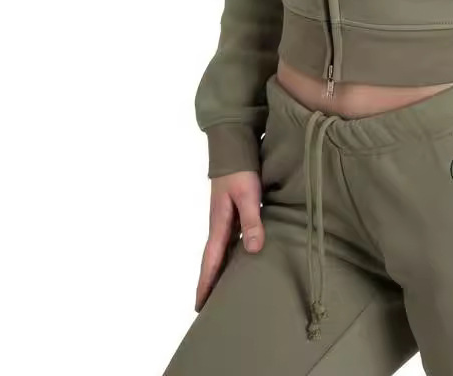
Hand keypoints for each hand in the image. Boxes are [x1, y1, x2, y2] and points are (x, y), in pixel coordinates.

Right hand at [195, 170, 263, 312]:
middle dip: (207, 281)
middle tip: (205, 306)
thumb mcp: (248, 195)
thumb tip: (254, 250)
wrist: (232, 147)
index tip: (199, 305)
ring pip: (219, 250)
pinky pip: (227, 239)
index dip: (206, 283)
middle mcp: (218, 224)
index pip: (211, 260)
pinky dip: (227, 253)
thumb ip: (251, 220)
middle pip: (211, 259)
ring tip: (220, 288)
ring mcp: (223, 218)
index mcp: (219, 224)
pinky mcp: (230, 211)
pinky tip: (236, 258)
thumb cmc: (240, 171)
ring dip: (217, 269)